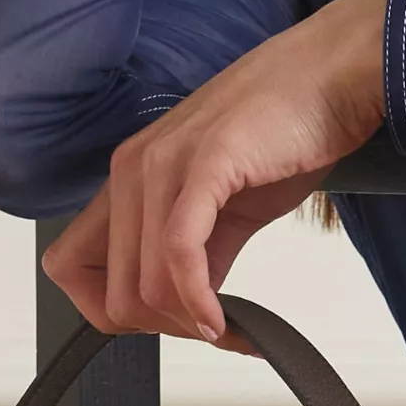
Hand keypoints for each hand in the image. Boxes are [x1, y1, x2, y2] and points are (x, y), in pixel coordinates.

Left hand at [43, 0, 388, 347]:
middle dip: (164, 328)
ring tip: (226, 327)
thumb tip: (189, 306)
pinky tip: (224, 321)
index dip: (112, 311)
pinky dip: (199, 303)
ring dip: (187, 323)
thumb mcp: (225, 205)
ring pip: (143, 286)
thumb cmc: (286, 130)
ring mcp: (163, 165)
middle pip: (111, 293)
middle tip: (209, 329)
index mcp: (129, 177)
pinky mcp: (204, 165)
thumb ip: (197, 252)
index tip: (165, 321)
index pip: (71, 267)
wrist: (335, 76)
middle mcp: (132, 169)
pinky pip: (178, 255)